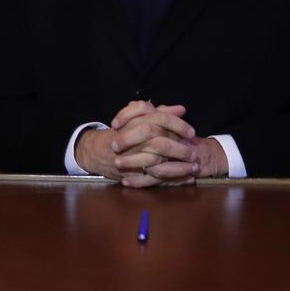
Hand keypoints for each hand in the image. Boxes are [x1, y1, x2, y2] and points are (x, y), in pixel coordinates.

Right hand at [76, 100, 195, 184]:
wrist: (95, 151)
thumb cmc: (120, 133)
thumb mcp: (137, 118)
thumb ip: (160, 113)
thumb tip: (180, 109)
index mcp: (134, 122)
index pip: (159, 119)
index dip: (177, 125)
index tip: (191, 132)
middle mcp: (132, 139)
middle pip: (158, 142)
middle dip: (179, 148)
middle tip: (194, 153)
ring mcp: (130, 157)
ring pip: (157, 163)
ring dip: (178, 167)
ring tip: (193, 168)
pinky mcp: (130, 174)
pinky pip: (153, 179)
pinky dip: (171, 180)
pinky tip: (185, 179)